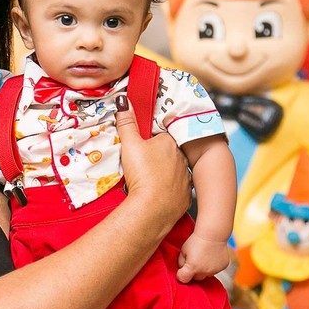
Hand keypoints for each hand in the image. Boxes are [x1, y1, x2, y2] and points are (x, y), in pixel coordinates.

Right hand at [115, 96, 189, 223]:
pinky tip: (158, 195)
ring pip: (175, 172)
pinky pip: (177, 190)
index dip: (151, 142)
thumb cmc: (142, 173)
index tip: (142, 150)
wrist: (152, 208)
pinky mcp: (185, 196)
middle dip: (159, 158)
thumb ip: (127, 123)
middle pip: (169, 154)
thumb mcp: (130, 145)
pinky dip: (169, 192)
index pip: (161, 137)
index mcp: (170, 142)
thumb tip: (123, 101)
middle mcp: (182, 158)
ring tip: (149, 182)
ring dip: (165, 175)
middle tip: (143, 167)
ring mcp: (185, 178)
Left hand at [176, 232, 228, 282]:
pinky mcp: (223, 267)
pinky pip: (215, 270)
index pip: (183, 279)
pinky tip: (212, 256)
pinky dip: (213, 266)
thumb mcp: (183, 250)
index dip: (181, 274)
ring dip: (204, 269)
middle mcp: (204, 271)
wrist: (213, 233)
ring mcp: (214, 270)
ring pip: (206, 275)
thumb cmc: (196, 240)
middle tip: (194, 261)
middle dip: (193, 272)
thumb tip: (182, 268)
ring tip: (204, 257)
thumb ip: (181, 262)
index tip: (182, 269)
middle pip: (196, 278)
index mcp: (192, 268)